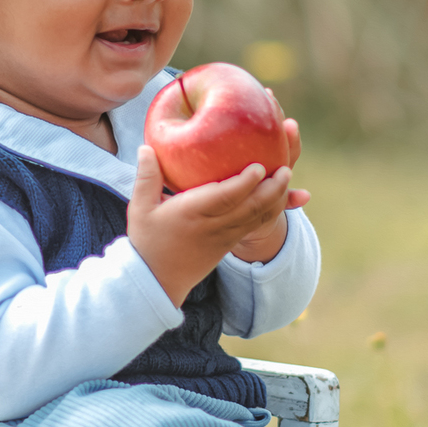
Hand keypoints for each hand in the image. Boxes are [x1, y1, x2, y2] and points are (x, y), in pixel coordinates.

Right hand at [128, 138, 308, 306]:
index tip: (259, 167)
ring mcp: (224, 237)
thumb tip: (146, 146)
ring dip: (275, 199)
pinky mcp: (229, 244)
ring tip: (287, 178)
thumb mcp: (140, 209)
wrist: (157, 280)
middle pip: (249, 208)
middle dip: (271, 189)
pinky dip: (269, 211)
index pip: (224, 198)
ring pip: (256, 217)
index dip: (244, 183)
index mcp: (192, 214)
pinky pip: (254, 225)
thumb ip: (146, 177)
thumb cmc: (147, 241)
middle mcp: (213, 226)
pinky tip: (278, 196)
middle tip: (286, 169)